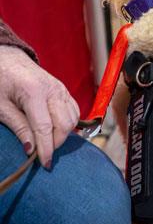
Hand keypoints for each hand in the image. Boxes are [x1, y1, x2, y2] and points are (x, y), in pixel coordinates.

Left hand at [0, 46, 79, 168]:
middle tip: (43, 155)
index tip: (45, 164)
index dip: (46, 148)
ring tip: (48, 143)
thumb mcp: (1, 106)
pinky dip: (69, 124)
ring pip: (73, 119)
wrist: (8, 59)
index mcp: (34, 93)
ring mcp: (61, 89)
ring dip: (64, 134)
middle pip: (65, 124)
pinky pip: (74, 111)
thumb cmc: (0, 81)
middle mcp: (53, 90)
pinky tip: (57, 131)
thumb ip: (18, 126)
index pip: (45, 127)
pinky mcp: (64, 90)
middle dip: (56, 143)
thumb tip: (31, 149)